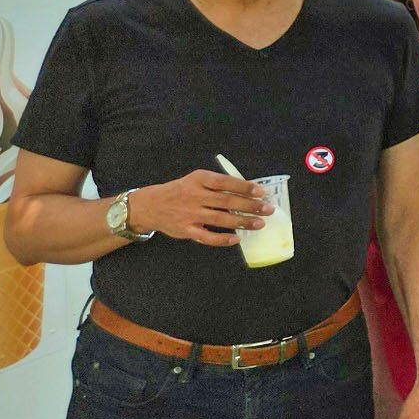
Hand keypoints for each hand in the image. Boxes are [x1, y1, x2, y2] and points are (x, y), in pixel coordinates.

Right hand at [129, 170, 268, 244]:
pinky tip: (236, 239)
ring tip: (259, 223)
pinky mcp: (186, 230)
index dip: (244, 187)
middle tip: (268, 209)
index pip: (225, 182)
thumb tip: (248, 191)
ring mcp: (190, 214)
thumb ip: (218, 184)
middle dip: (250, 206)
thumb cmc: (181, 191)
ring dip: (242, 222)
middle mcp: (194, 196)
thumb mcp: (196, 180)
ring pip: (220, 219)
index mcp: (199, 180)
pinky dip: (222, 239)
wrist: (150, 205)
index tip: (261, 192)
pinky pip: (207, 237)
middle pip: (227, 201)